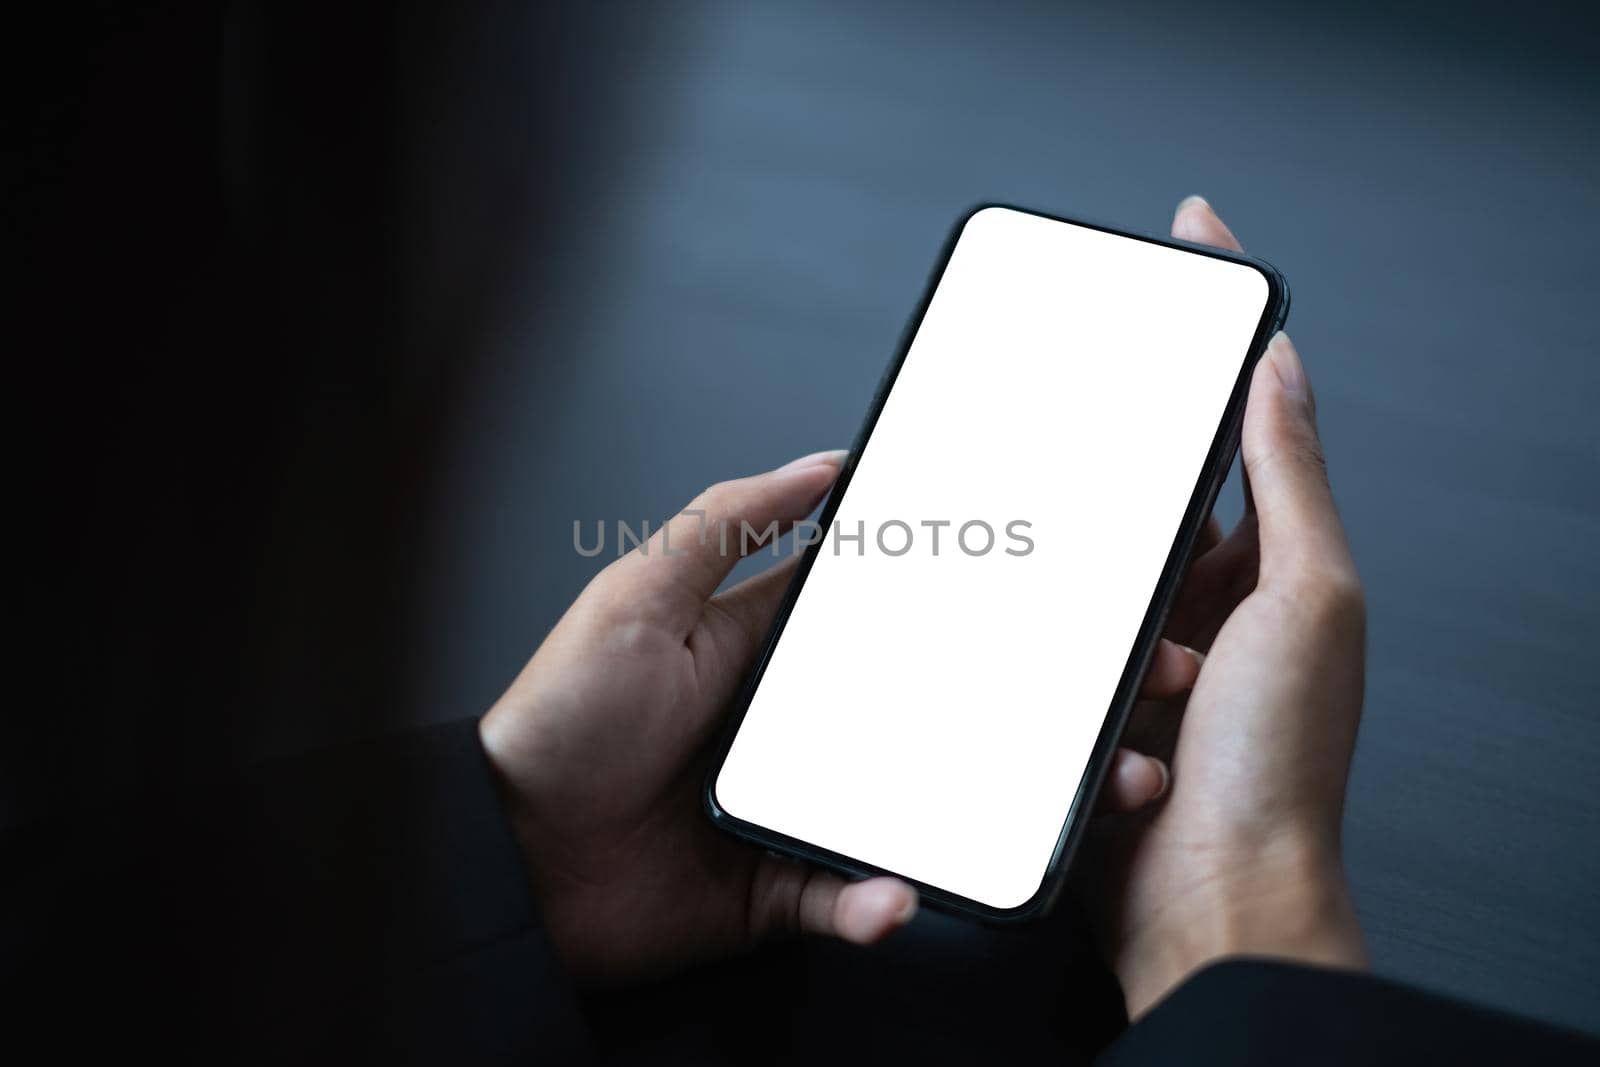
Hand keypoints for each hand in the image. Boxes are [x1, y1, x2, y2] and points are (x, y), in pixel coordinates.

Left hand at [481, 450, 1198, 982]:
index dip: (975, 610)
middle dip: (1029, 719)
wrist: (505, 858)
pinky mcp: (779, 887)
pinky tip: (894, 896)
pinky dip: (878, 902)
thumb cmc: (559, 718)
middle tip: (1118, 716)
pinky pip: (850, 897)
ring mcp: (796, 806)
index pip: (894, 619)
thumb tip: (822, 462)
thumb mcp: (638, 596)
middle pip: (934, 717)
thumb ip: (727, 525)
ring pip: (919, 809)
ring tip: (1076, 806)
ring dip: (995, 813)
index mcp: (773, 651)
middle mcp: (799, 727)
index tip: (1058, 606)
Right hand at [1097, 197, 1368, 1017]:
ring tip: (1146, 680)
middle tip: (1089, 475)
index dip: (1223, 321)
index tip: (1194, 239)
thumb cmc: (1274, 771)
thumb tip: (1284, 364)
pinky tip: (1103, 719)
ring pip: (1082, 571)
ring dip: (1094, 611)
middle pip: (1148, 489)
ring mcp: (1141, 653)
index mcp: (1272, 564)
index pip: (1248, 412)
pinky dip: (1054, 664)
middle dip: (1116, 481)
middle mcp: (1210, 601)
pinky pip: (1045, 647)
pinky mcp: (1080, 702)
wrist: (1208, 908)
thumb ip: (1287, 479)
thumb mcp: (1304, 599)